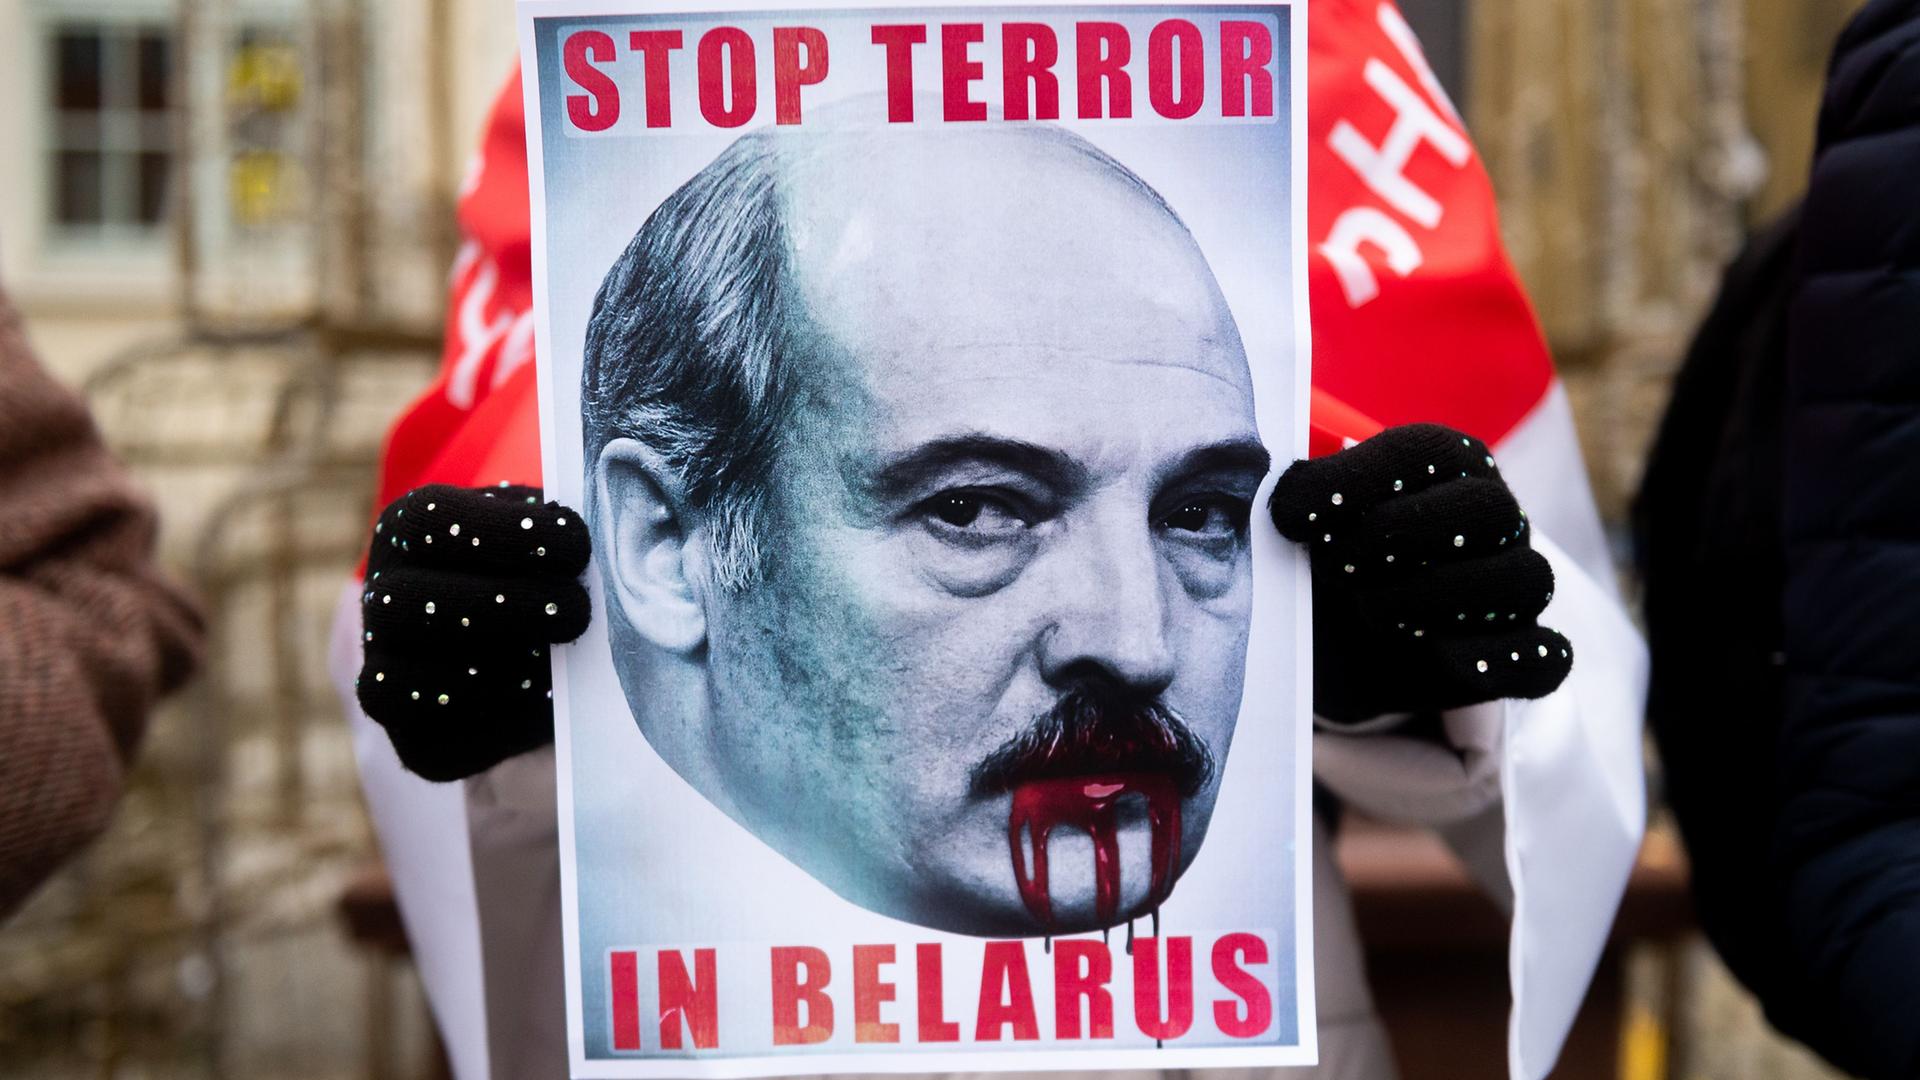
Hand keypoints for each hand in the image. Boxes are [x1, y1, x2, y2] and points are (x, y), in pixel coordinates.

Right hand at [356, 484, 591, 780]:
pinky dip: (490, 723)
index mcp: (412, 531)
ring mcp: (386, 670)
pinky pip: (431, 738)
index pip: (433, 520)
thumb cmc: (555, 586)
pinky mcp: (411, 738)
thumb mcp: (557, 548)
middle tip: (577, 611)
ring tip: (560, 664)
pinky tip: (540, 708)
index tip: (575, 545)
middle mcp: (383, 598)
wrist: (551, 684)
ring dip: (493, 669)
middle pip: (410, 599)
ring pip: (405, 675)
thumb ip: (564, 538)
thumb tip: (600, 544)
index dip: (502, 532)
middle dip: (502, 605)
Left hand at [1269, 424, 1570, 723]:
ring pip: (1525, 579)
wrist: (1340, 643)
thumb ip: (1300, 496)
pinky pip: (1545, 657)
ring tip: (1371, 612)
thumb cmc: (1327, 562)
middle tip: (1337, 565)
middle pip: (1488, 508)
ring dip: (1439, 596)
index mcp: (1446, 468)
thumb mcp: (1305, 527)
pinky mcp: (1518, 654)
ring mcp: (1514, 587)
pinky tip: (1441, 655)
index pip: (1425, 451)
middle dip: (1402, 534)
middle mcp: (1494, 520)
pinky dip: (1502, 660)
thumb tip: (1279, 495)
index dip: (1357, 478)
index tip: (1290, 514)